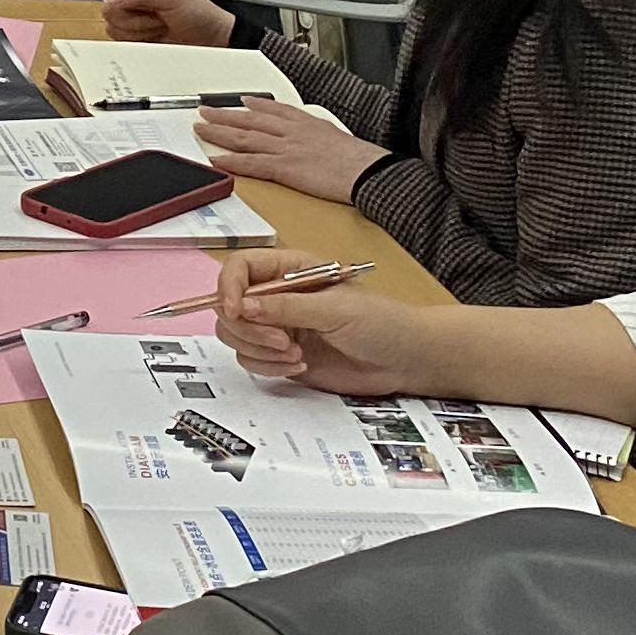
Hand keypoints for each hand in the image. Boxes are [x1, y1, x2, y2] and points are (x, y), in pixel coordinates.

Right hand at [98, 0, 236, 48]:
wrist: (208, 39)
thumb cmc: (196, 12)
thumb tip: (110, 1)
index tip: (145, 3)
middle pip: (108, 8)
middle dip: (135, 16)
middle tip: (156, 14)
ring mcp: (131, 15)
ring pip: (112, 26)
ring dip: (139, 29)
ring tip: (159, 24)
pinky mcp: (132, 34)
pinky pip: (119, 40)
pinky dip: (138, 40)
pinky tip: (154, 34)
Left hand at [193, 98, 383, 204]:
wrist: (367, 170)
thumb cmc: (360, 159)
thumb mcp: (339, 137)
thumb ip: (321, 136)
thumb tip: (320, 141)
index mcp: (306, 123)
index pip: (274, 110)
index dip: (254, 106)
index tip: (242, 101)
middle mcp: (291, 132)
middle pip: (251, 121)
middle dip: (225, 115)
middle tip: (205, 111)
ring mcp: (285, 148)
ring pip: (244, 138)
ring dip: (219, 133)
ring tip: (201, 128)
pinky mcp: (284, 167)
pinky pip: (251, 163)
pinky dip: (231, 161)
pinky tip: (215, 159)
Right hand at [216, 253, 439, 396]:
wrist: (406, 361)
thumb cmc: (382, 323)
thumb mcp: (335, 309)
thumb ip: (287, 307)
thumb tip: (242, 306)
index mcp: (289, 270)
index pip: (239, 268)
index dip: (229, 286)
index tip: (236, 310)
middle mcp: (278, 297)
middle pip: (230, 306)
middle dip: (249, 328)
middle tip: (283, 341)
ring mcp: (279, 327)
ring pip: (236, 335)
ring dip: (259, 350)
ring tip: (295, 355)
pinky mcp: (283, 355)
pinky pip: (253, 360)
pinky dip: (268, 367)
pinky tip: (299, 366)